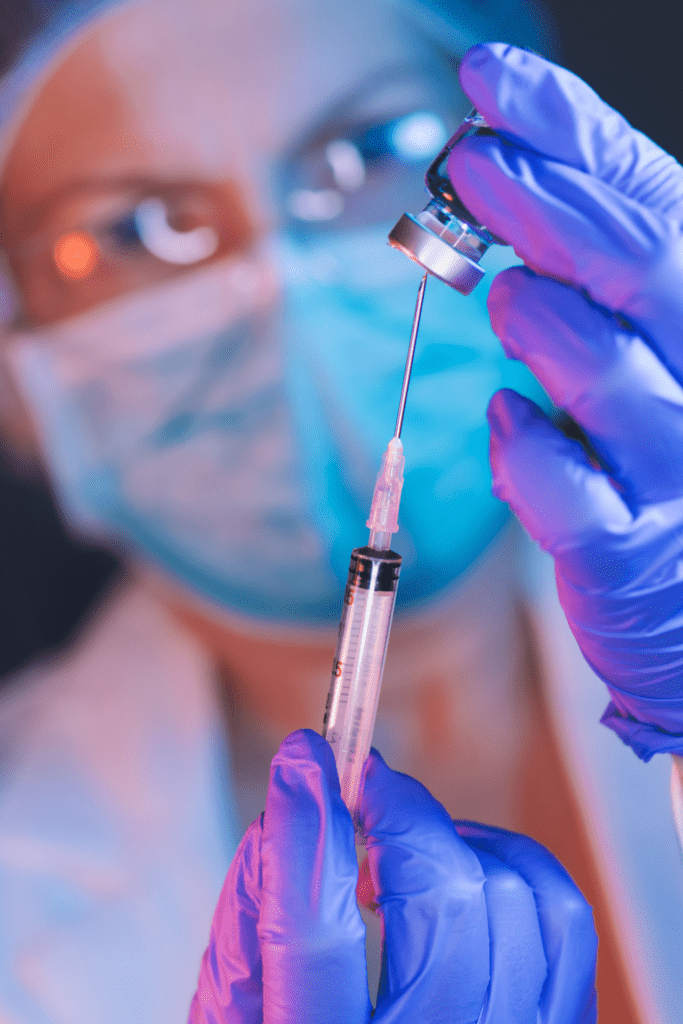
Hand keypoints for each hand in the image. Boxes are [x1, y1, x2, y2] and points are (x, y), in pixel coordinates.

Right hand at [190, 729, 595, 1022]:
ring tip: (407, 845)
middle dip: (400, 813)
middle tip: (364, 789)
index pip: (314, 931)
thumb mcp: (235, 1017)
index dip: (307, 826)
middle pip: (443, 900)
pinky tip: (464, 869)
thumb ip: (248, 922)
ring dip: (454, 839)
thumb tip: (287, 814)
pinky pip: (563, 920)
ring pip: (514, 896)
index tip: (305, 757)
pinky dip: (514, 865)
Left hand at [448, 43, 682, 758]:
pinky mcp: (625, 556)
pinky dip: (523, 446)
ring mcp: (675, 476)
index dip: (573, 136)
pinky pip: (563, 490)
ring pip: (601, 371)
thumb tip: (532, 164)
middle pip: (637, 266)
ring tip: (503, 300)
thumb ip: (606, 269)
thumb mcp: (650, 349)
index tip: (493, 84)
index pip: (654, 207)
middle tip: (468, 161)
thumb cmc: (661, 463)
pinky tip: (510, 420)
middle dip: (538, 200)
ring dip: (534, 318)